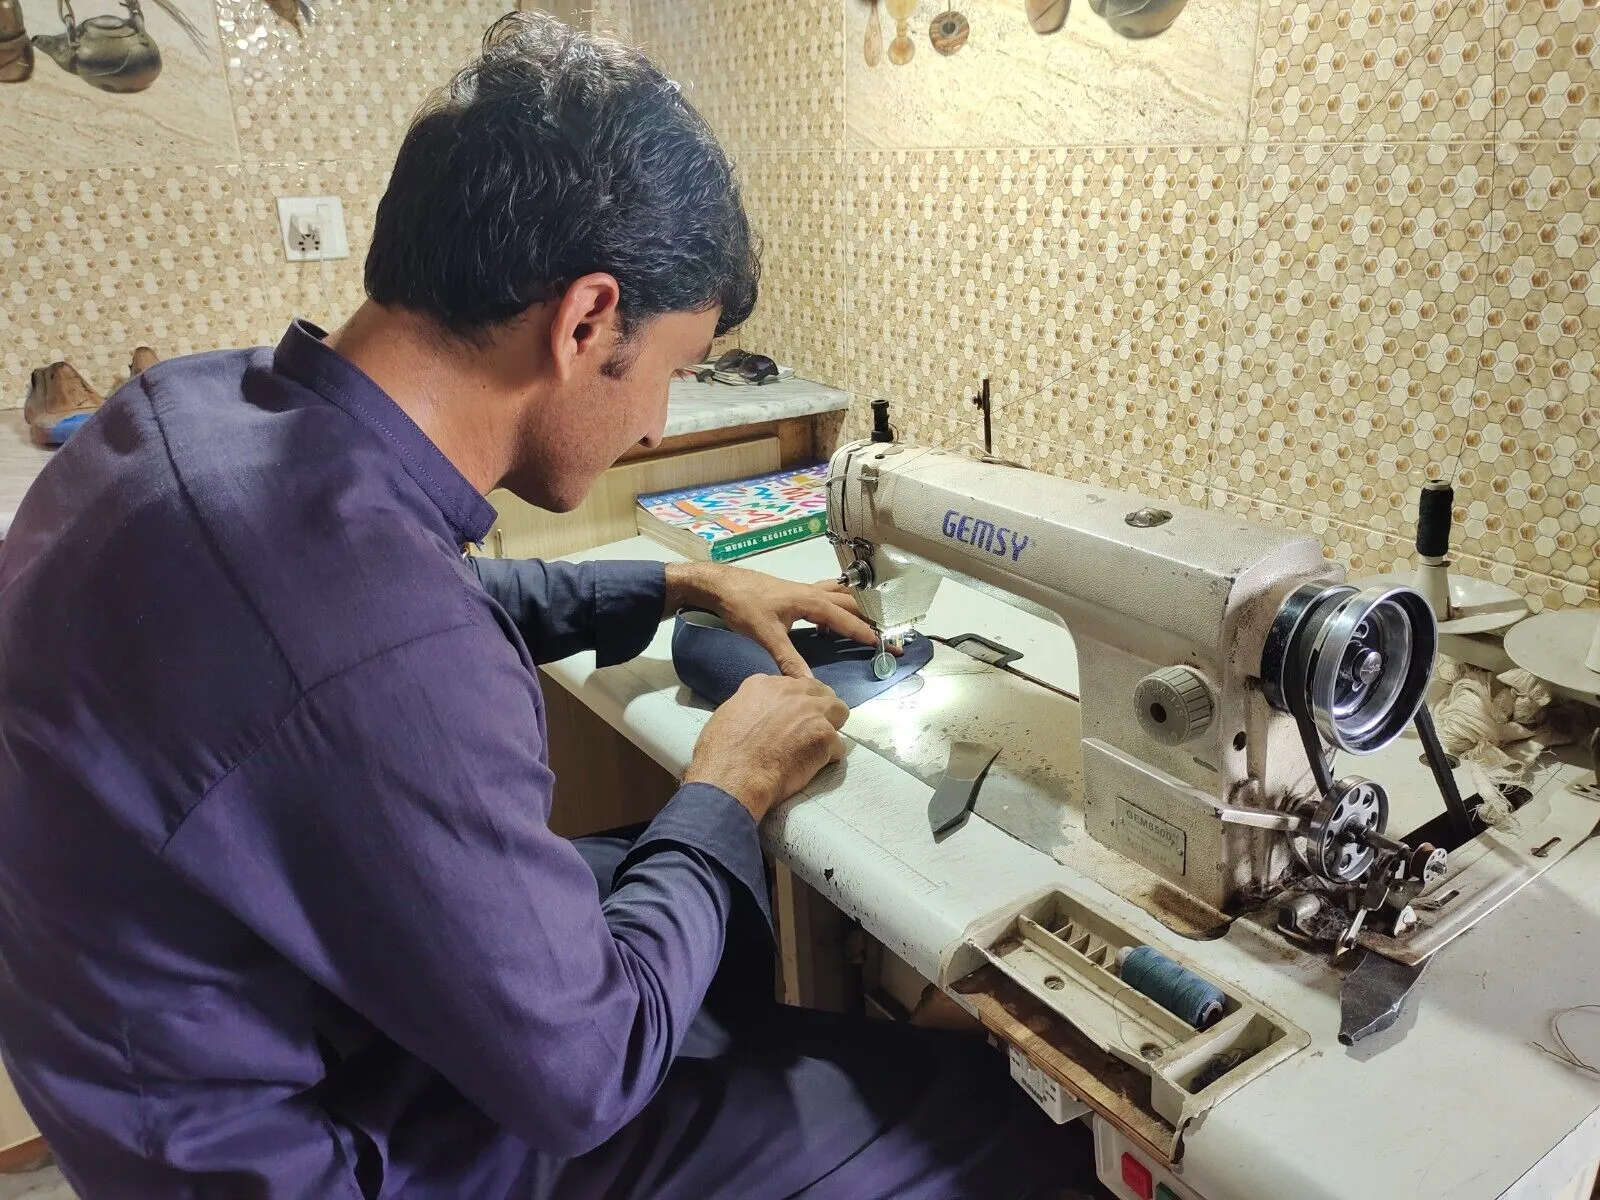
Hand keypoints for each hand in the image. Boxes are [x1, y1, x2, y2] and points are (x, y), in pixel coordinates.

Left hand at [665, 562, 878, 678]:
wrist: (721, 584)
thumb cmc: (743, 605)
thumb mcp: (766, 635)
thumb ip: (789, 660)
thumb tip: (808, 683)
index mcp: (812, 601)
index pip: (848, 620)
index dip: (869, 635)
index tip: (889, 647)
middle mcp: (813, 592)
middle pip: (852, 604)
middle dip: (872, 620)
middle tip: (888, 637)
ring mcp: (804, 590)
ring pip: (841, 597)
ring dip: (857, 609)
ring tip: (870, 624)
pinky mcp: (795, 593)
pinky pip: (826, 598)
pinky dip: (836, 608)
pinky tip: (829, 626)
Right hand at [683, 675, 848, 820]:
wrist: (733, 777)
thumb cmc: (721, 753)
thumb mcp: (728, 715)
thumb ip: (750, 706)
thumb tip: (758, 715)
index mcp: (764, 684)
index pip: (793, 684)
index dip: (794, 704)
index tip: (790, 719)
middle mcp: (791, 691)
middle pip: (821, 692)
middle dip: (818, 709)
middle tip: (809, 731)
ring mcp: (812, 712)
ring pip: (839, 711)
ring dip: (830, 727)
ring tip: (818, 747)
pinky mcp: (825, 736)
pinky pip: (839, 746)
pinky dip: (829, 758)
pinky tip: (813, 768)